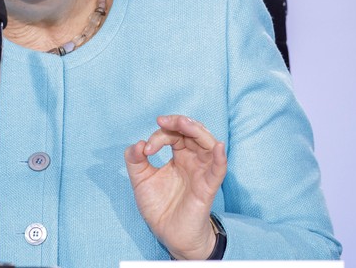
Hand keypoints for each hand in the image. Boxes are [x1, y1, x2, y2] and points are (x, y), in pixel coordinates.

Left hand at [124, 115, 226, 259]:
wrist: (169, 235)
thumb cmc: (159, 206)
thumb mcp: (140, 180)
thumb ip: (134, 160)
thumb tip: (137, 143)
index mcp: (179, 156)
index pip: (173, 135)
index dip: (158, 136)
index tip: (145, 150)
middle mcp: (193, 160)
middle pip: (193, 132)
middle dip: (179, 122)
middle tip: (162, 121)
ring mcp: (202, 172)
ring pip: (208, 144)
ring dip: (197, 131)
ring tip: (184, 123)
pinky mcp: (207, 188)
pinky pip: (219, 170)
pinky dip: (220, 158)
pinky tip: (219, 147)